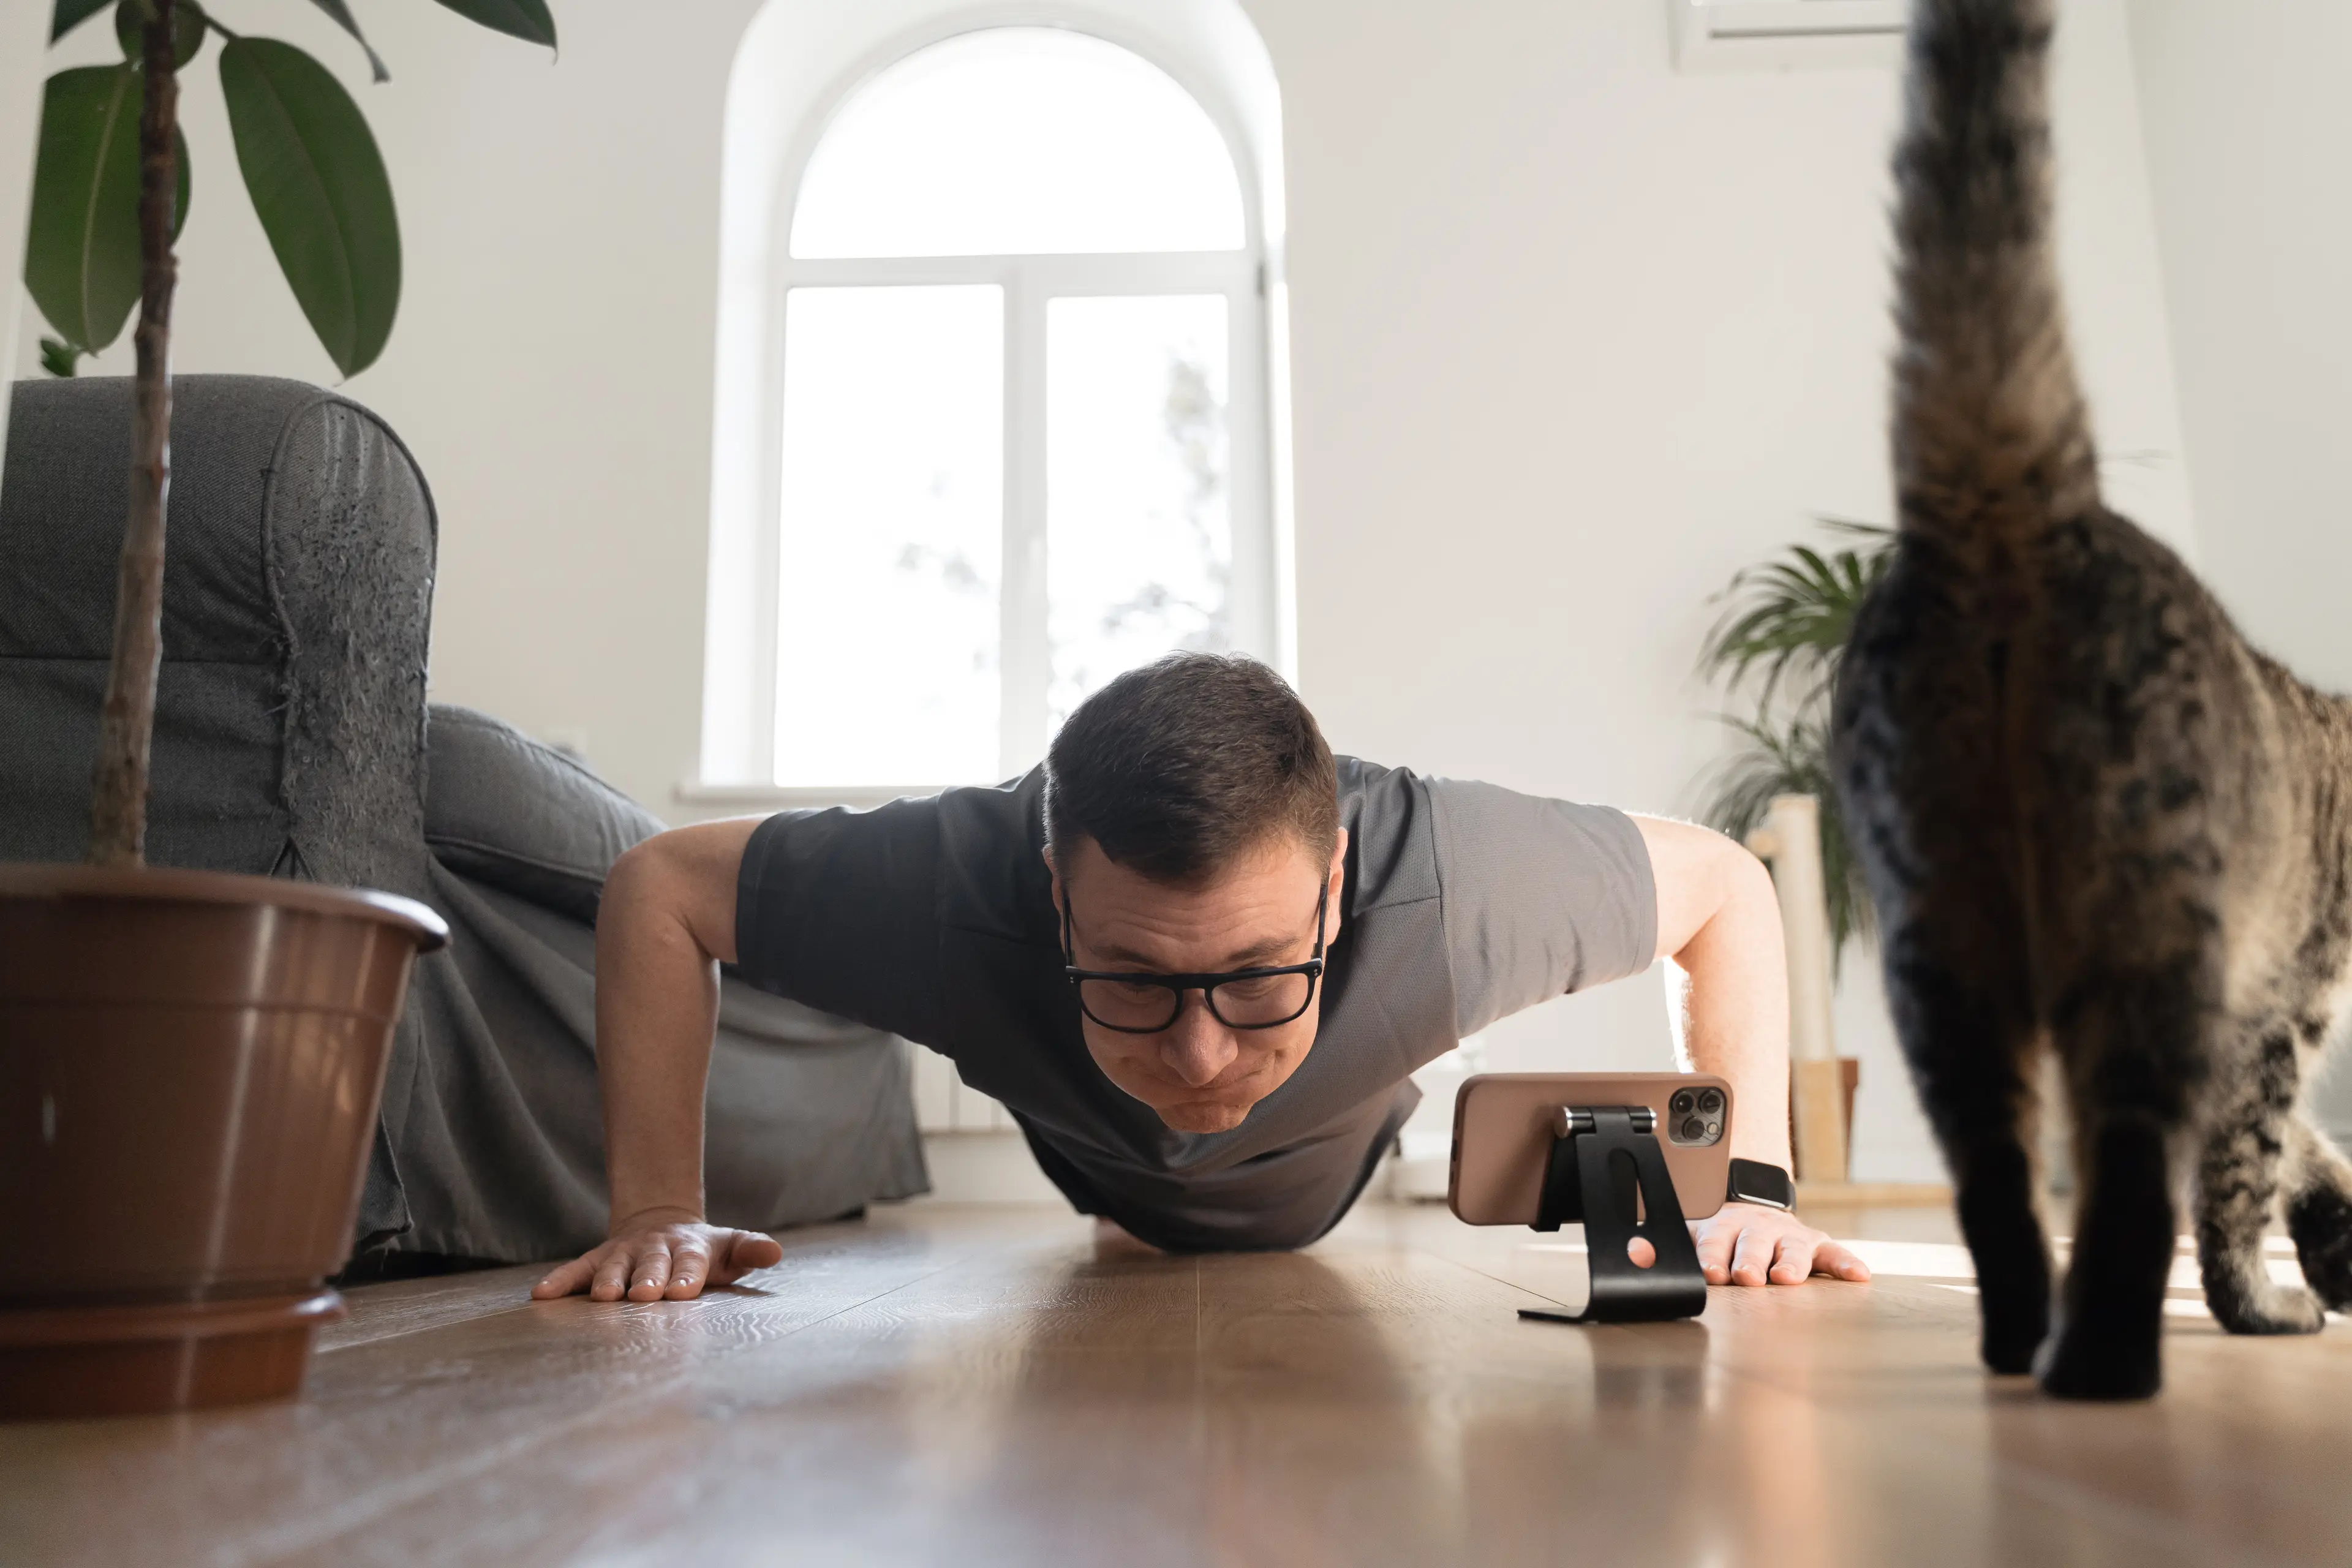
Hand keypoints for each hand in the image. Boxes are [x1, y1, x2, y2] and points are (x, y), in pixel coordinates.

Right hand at [529, 1207, 784, 1301]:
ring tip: (604, 1297)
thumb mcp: (730, 1249)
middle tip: (645, 1296)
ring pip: (614, 1265)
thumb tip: (775, 1252)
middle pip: (652, 1263)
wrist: (663, 1226)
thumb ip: (750, 1250)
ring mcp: (624, 1253)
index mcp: (689, 1247)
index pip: (691, 1261)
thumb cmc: (704, 1253)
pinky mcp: (597, 1261)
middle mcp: (654, 1248)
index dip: (687, 1276)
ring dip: (608, 1280)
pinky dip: (560, 1281)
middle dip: (648, 1278)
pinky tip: (542, 1295)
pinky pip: (577, 1270)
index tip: (684, 1292)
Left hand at [1689, 1201, 1869, 1285]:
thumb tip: (1639, 1254)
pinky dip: (1846, 1263)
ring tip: (1787, 1278)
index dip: (1712, 1257)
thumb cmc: (1723, 1235)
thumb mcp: (1694, 1236)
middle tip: (1746, 1276)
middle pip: (1753, 1244)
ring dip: (1790, 1263)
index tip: (1711, 1273)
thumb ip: (1671, 1248)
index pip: (1715, 1242)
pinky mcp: (1818, 1244)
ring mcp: (1790, 1235)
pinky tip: (1858, 1275)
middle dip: (1750, 1260)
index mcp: (1724, 1226)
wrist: (1754, 1207)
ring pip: (1792, 1249)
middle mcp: (1758, 1228)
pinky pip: (1834, 1253)